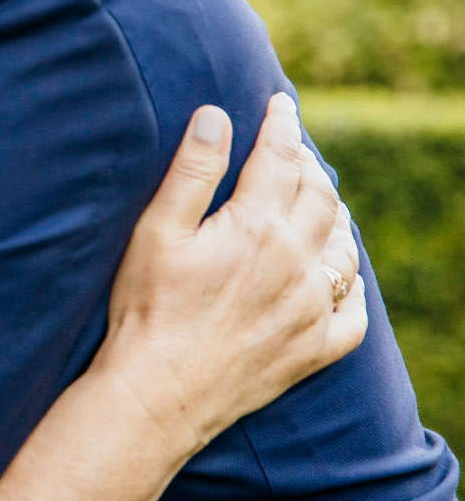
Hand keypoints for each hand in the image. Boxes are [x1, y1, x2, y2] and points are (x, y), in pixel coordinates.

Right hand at [97, 93, 366, 453]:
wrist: (158, 394)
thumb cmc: (146, 311)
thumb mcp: (156, 232)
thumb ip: (192, 171)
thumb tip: (215, 116)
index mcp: (257, 227)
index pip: (280, 159)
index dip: (281, 126)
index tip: (280, 105)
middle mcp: (297, 264)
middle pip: (321, 198)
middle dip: (309, 167)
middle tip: (295, 154)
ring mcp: (312, 309)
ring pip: (343, 249)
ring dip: (334, 219)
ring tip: (320, 206)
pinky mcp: (314, 350)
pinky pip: (353, 312)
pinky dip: (350, 287)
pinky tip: (337, 279)